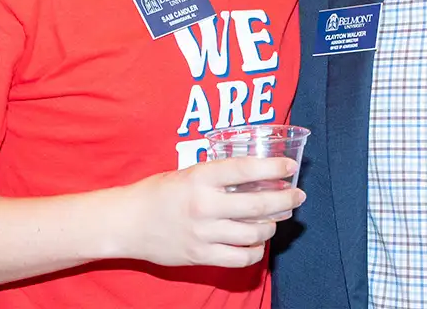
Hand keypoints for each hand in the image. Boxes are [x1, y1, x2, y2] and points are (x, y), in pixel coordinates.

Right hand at [126, 157, 304, 268]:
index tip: (291, 168)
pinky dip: (255, 251)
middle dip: (285, 200)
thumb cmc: (160, 191)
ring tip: (276, 219)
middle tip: (298, 195)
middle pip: (257, 204)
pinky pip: (239, 257)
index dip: (273, 169)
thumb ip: (219, 176)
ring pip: (253, 233)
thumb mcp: (190, 173)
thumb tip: (256, 176)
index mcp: (201, 177)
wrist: (128, 222)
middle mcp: (204, 205)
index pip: (246, 169)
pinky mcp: (200, 256)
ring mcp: (203, 233)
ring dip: (271, 226)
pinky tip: (258, 243)